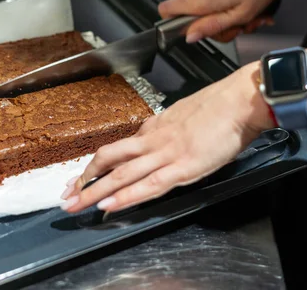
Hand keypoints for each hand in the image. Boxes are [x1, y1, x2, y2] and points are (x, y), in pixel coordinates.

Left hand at [61, 62, 273, 212]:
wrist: (240, 100)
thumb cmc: (219, 106)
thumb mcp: (184, 114)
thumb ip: (166, 128)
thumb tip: (152, 136)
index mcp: (155, 128)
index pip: (118, 149)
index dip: (96, 164)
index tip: (83, 176)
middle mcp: (153, 140)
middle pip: (109, 160)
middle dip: (84, 179)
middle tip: (66, 195)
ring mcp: (165, 154)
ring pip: (121, 174)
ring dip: (94, 191)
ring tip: (75, 205)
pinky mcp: (182, 167)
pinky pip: (148, 185)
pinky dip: (125, 196)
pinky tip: (108, 205)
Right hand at [158, 0, 306, 43]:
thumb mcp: (241, 14)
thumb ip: (212, 27)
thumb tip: (189, 36)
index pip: (165, 12)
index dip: (177, 26)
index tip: (201, 31)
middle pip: (193, 18)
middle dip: (218, 27)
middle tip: (242, 25)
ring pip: (207, 9)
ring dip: (229, 16)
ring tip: (251, 13)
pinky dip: (231, 4)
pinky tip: (248, 3)